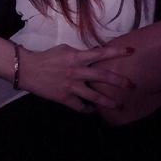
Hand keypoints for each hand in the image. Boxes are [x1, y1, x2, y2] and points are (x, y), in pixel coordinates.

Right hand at [18, 43, 134, 112]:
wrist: (28, 70)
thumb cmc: (48, 57)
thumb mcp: (66, 49)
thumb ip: (81, 53)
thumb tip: (96, 55)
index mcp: (78, 57)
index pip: (101, 53)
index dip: (117, 51)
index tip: (131, 50)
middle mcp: (77, 71)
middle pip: (103, 77)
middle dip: (120, 81)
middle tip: (132, 86)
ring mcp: (71, 86)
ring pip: (94, 96)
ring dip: (108, 102)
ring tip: (119, 105)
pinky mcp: (64, 98)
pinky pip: (80, 107)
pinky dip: (88, 109)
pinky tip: (94, 111)